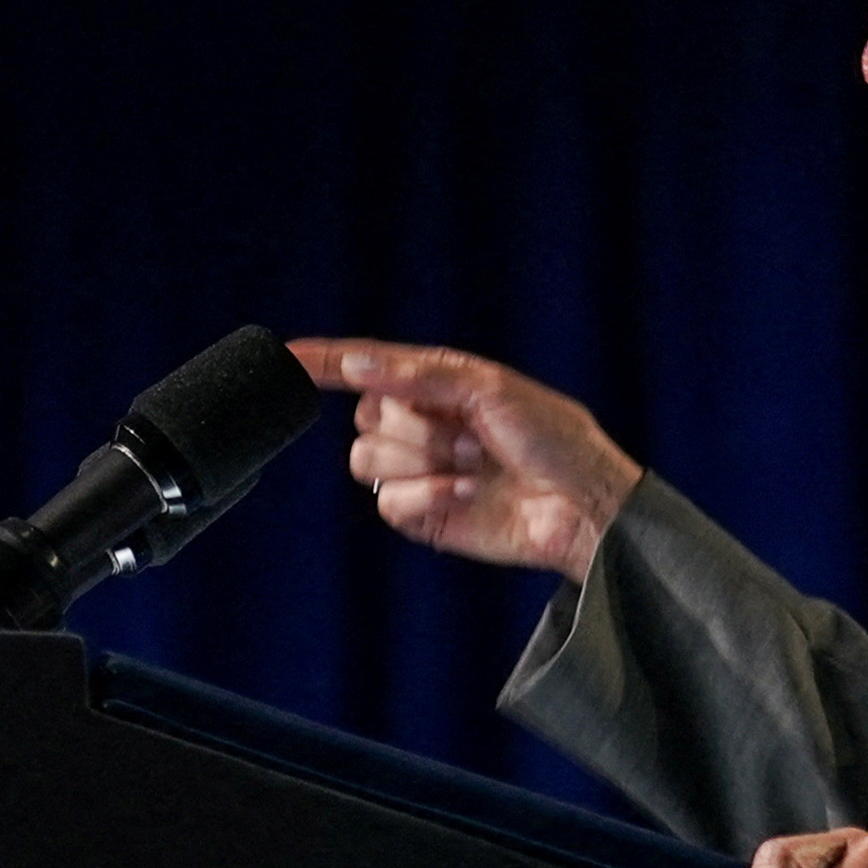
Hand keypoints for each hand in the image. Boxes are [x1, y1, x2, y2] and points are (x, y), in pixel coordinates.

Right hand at [293, 339, 641, 582]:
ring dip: (422, 460)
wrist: (580, 505)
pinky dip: (426, 496)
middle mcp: (419, 424)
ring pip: (367, 459)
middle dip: (416, 425)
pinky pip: (386, 501)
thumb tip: (356, 364)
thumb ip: (418, 375)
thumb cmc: (553, 438)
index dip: (325, 361)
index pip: (366, 367)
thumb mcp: (490, 388)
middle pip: (365, 415)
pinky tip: (465, 495)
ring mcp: (416, 470)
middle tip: (472, 434)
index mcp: (435, 383)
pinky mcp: (418, 514)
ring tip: (473, 465)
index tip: (287, 354)